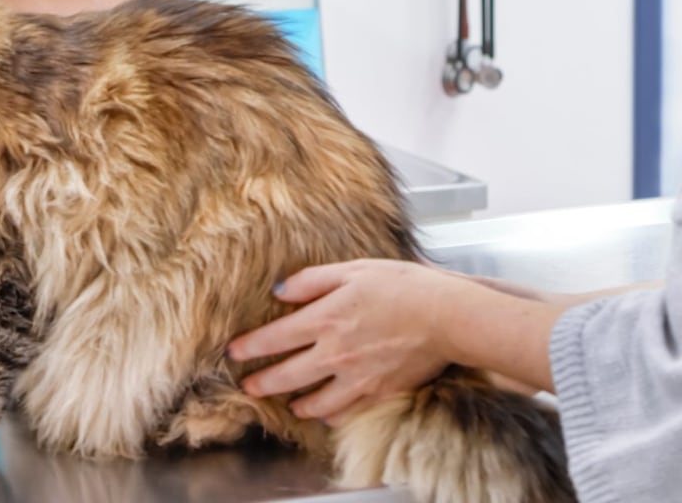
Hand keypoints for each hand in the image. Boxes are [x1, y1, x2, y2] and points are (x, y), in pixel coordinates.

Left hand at [228, 259, 474, 421]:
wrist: (447, 316)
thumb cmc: (403, 286)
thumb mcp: (354, 269)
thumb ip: (313, 280)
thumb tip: (280, 290)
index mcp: (326, 318)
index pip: (275, 338)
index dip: (250, 347)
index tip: (234, 352)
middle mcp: (335, 353)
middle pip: (287, 376)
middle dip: (262, 383)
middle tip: (249, 387)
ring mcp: (356, 377)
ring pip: (314, 402)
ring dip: (296, 404)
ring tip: (289, 403)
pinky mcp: (378, 392)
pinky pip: (346, 410)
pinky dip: (331, 413)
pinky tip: (327, 410)